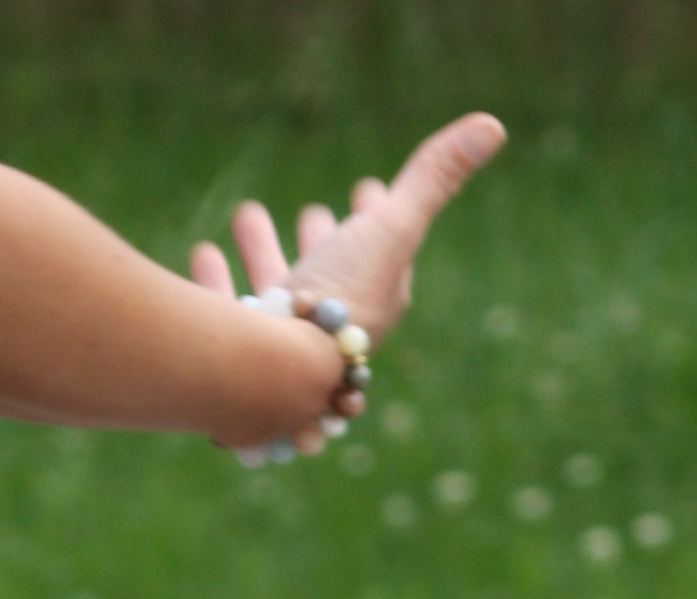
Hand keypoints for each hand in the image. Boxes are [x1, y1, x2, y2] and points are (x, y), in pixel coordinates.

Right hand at [191, 110, 502, 361]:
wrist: (280, 374)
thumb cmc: (342, 303)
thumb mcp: (392, 229)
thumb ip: (432, 179)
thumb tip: (493, 126)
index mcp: (372, 306)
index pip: (381, 255)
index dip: (378, 220)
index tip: (370, 190)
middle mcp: (332, 331)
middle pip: (331, 279)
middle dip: (323, 240)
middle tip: (314, 212)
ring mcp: (284, 344)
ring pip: (275, 291)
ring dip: (263, 251)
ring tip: (246, 212)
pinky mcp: (238, 355)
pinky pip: (227, 313)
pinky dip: (217, 282)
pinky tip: (203, 253)